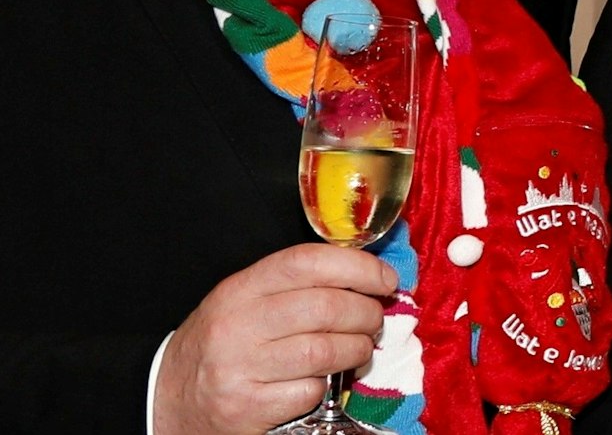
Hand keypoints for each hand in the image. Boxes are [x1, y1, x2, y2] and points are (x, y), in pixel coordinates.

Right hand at [153, 244, 399, 434]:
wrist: (168, 398)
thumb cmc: (221, 344)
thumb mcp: (246, 302)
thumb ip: (296, 285)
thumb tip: (366, 276)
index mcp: (239, 290)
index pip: (306, 262)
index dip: (357, 266)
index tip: (385, 279)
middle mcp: (236, 325)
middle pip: (325, 307)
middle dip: (366, 313)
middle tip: (374, 320)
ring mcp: (239, 368)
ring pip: (324, 351)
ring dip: (356, 349)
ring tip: (359, 349)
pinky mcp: (247, 407)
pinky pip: (309, 391)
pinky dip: (324, 386)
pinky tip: (318, 381)